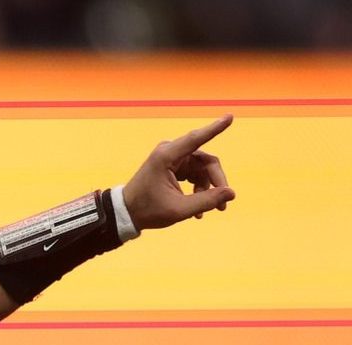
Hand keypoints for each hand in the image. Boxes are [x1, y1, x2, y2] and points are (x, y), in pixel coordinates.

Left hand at [122, 115, 234, 230]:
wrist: (126, 214)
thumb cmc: (147, 211)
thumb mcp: (178, 210)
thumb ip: (206, 201)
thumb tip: (231, 193)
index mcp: (166, 156)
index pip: (196, 139)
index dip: (215, 128)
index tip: (230, 117)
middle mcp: (169, 152)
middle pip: (206, 161)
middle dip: (216, 182)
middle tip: (223, 205)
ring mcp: (172, 158)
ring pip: (202, 168)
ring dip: (207, 188)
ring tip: (205, 211)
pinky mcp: (173, 166)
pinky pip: (195, 173)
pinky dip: (199, 189)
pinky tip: (198, 209)